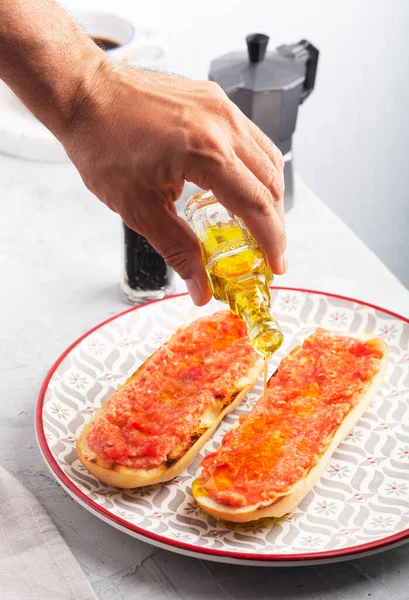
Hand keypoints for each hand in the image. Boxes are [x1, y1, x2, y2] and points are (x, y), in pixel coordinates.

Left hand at [61, 63, 285, 304]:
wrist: (84, 93)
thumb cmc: (102, 143)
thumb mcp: (138, 208)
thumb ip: (177, 249)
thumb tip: (199, 287)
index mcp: (206, 152)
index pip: (257, 205)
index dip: (272, 240)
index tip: (276, 265)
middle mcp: (223, 124)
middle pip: (271, 182)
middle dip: (275, 223)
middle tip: (267, 251)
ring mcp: (221, 107)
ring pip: (268, 158)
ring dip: (269, 196)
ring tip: (259, 225)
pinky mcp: (215, 100)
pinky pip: (251, 138)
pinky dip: (255, 168)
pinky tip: (242, 187)